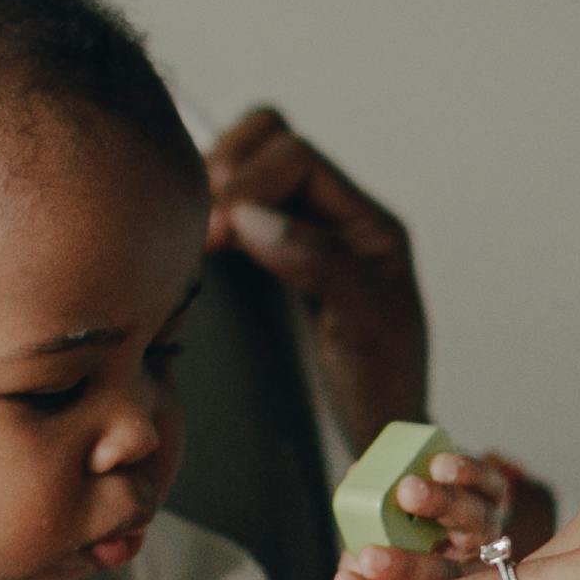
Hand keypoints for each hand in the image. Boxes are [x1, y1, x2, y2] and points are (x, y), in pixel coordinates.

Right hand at [203, 108, 430, 445]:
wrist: (376, 437)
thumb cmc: (380, 386)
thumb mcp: (364, 323)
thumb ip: (318, 260)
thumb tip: (251, 215)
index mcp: (364, 222)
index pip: (297, 158)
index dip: (251, 182)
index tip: (220, 232)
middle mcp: (333, 217)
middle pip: (271, 143)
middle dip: (230, 169)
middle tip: (206, 229)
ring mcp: (300, 235)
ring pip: (249, 168)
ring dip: (217, 184)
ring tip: (199, 232)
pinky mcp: (270, 260)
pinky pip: (236, 208)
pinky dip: (210, 211)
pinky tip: (198, 243)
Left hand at [329, 439, 539, 579]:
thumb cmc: (388, 570)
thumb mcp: (379, 530)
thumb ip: (375, 501)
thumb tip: (360, 469)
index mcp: (471, 520)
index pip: (486, 490)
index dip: (470, 474)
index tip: (439, 463)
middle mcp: (476, 555)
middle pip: (474, 525)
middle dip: (444, 503)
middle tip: (408, 491)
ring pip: (442, 577)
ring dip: (405, 563)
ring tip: (369, 556)